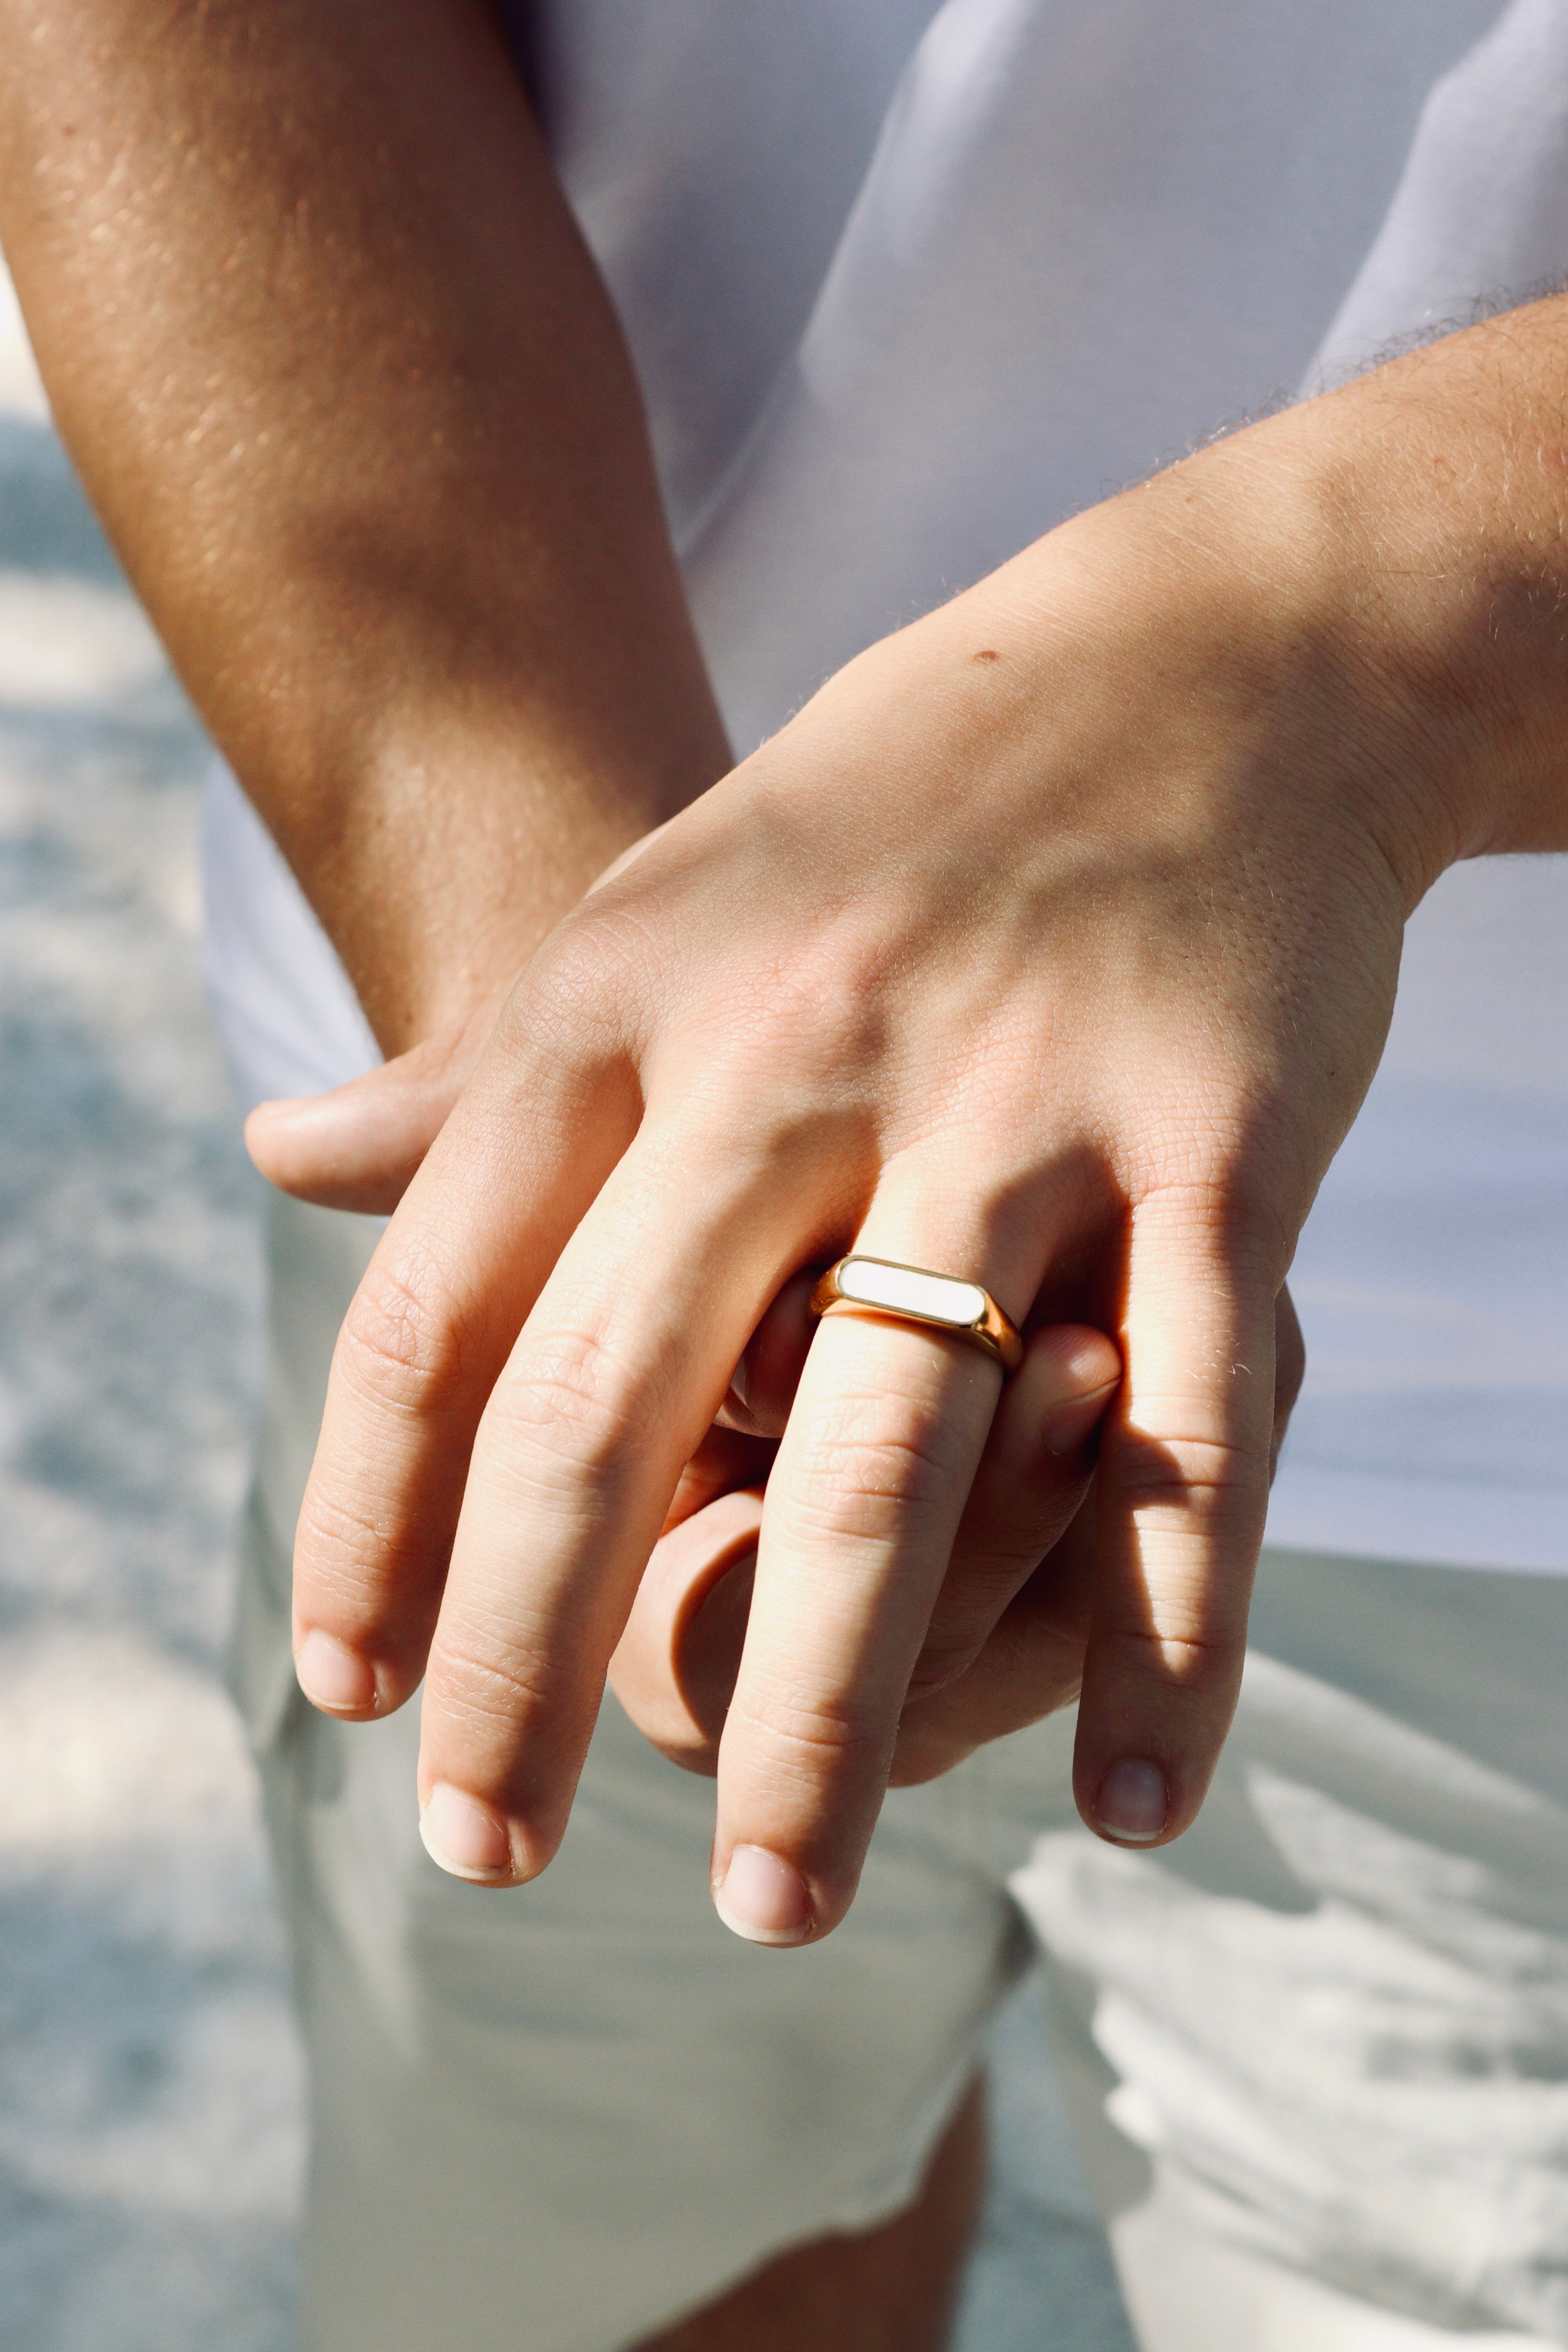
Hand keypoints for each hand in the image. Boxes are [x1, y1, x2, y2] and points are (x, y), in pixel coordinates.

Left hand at [290, 396, 1428, 1949]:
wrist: (1205, 658)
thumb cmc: (900, 816)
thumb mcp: (653, 911)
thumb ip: (475, 1071)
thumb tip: (272, 1153)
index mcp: (629, 1000)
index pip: (445, 1311)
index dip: (379, 1523)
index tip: (350, 1693)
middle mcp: (798, 1047)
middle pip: (625, 1409)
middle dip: (542, 1663)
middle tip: (485, 1860)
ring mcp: (1021, 1095)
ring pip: (897, 1459)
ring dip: (829, 1712)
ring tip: (775, 1908)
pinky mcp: (1227, 1141)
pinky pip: (1191, 1435)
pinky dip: (1164, 1641)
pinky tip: (1126, 1814)